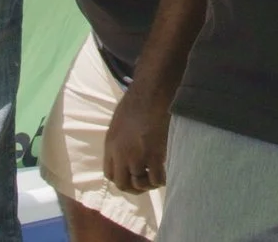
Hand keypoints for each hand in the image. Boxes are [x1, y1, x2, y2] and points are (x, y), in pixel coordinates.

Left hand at [101, 78, 171, 194]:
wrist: (152, 90)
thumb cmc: (139, 99)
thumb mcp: (120, 122)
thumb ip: (120, 140)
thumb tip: (127, 152)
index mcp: (110, 145)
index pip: (110, 174)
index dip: (122, 179)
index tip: (133, 177)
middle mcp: (120, 153)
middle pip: (123, 184)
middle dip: (135, 187)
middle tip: (147, 182)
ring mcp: (137, 156)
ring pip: (140, 183)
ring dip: (149, 184)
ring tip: (158, 178)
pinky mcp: (153, 154)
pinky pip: (156, 178)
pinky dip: (162, 179)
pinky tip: (167, 173)